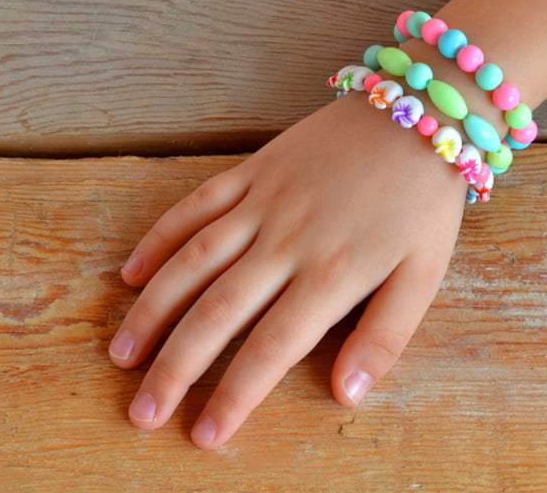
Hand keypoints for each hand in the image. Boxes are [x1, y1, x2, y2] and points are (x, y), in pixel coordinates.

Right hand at [108, 88, 466, 448]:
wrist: (420, 110)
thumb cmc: (423, 202)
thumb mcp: (424, 276)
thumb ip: (384, 337)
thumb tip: (343, 395)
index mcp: (332, 274)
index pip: (270, 348)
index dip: (234, 396)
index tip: (202, 436)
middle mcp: (287, 241)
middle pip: (217, 313)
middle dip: (175, 368)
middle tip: (141, 411)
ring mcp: (263, 202)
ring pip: (193, 262)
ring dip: (153, 310)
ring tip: (122, 353)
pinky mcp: (252, 170)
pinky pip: (195, 205)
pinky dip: (159, 238)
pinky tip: (132, 273)